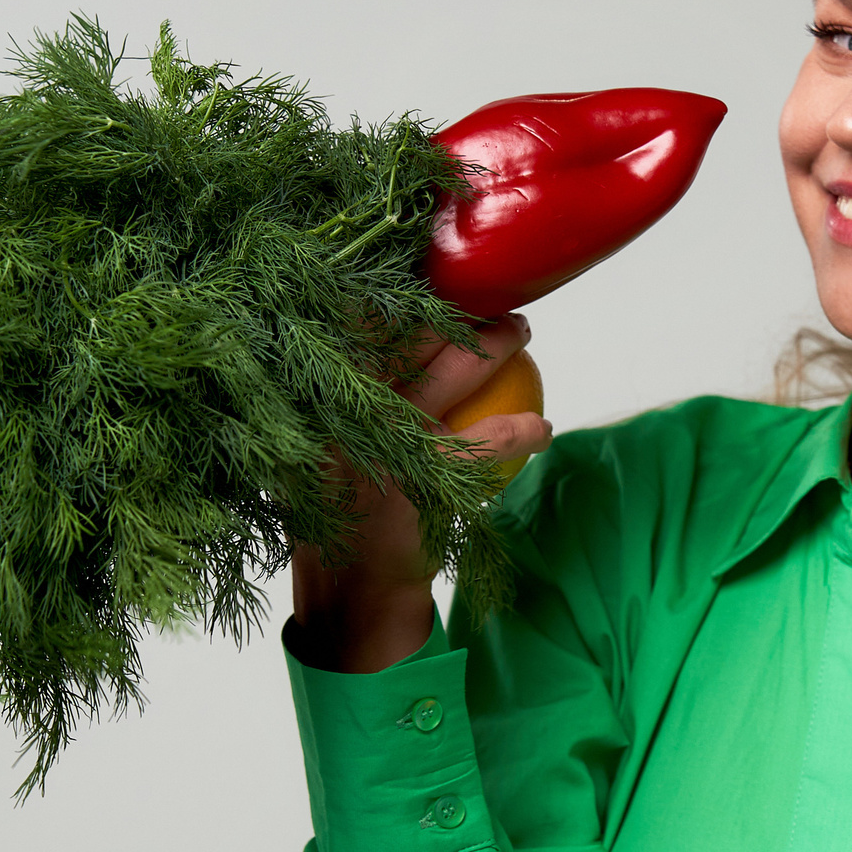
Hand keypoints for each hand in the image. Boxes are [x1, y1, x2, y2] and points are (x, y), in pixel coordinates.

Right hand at [285, 314, 551, 671]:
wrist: (348, 592)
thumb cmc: (340, 508)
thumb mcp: (322, 445)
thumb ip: (340, 396)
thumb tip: (373, 332)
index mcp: (308, 392)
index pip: (348, 315)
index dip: (386, 282)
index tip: (421, 259)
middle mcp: (337, 404)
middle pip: (406, 326)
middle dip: (452, 298)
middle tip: (486, 291)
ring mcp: (379, 435)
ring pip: (453, 368)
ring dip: (497, 343)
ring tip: (520, 331)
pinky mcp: (421, 473)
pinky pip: (489, 439)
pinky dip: (522, 432)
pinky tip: (543, 429)